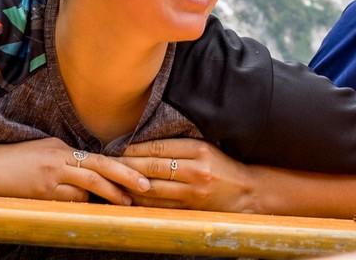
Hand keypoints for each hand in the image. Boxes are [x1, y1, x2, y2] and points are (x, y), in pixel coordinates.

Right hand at [0, 136, 151, 205]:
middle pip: (100, 168)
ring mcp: (51, 175)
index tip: (141, 177)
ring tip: (124, 204)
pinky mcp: (41, 191)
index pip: (99, 158)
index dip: (122, 168)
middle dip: (125, 178)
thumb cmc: (13, 162)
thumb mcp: (44, 152)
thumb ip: (68, 159)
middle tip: (145, 188)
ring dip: (103, 197)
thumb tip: (91, 172)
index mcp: (62, 147)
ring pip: (87, 188)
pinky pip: (68, 200)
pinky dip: (78, 205)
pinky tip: (81, 207)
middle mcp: (59, 158)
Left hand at [120, 138, 256, 213]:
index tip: (119, 149)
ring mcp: (193, 192)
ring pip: (153, 189)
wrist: (247, 191)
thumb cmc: (223, 166)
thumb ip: (179, 146)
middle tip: (108, 164)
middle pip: (152, 168)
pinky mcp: (191, 209)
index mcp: (199, 150)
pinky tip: (130, 197)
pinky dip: (142, 201)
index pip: (159, 148)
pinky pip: (160, 205)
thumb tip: (145, 145)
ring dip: (130, 186)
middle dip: (127, 166)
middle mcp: (196, 170)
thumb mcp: (206, 148)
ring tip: (113, 181)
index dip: (135, 149)